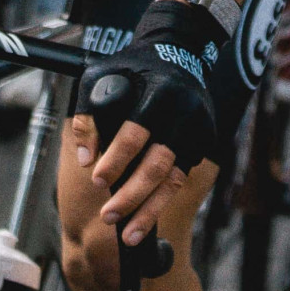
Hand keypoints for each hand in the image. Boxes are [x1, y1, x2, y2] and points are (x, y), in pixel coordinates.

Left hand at [74, 0, 237, 240]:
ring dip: (150, 210)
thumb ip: (89, 116)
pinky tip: (143, 221)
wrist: (180, 54)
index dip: (116, 160)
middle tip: (108, 216)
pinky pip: (179, 179)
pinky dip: (161, 201)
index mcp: (160, 92)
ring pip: (173, 179)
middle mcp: (185, 113)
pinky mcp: (203, 145)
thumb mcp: (100, 77)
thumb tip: (86, 160)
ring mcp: (198, 131)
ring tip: (128, 235)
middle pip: (158, 164)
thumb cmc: (132, 68)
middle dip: (132, 195)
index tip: (96, 180)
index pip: (136, 133)